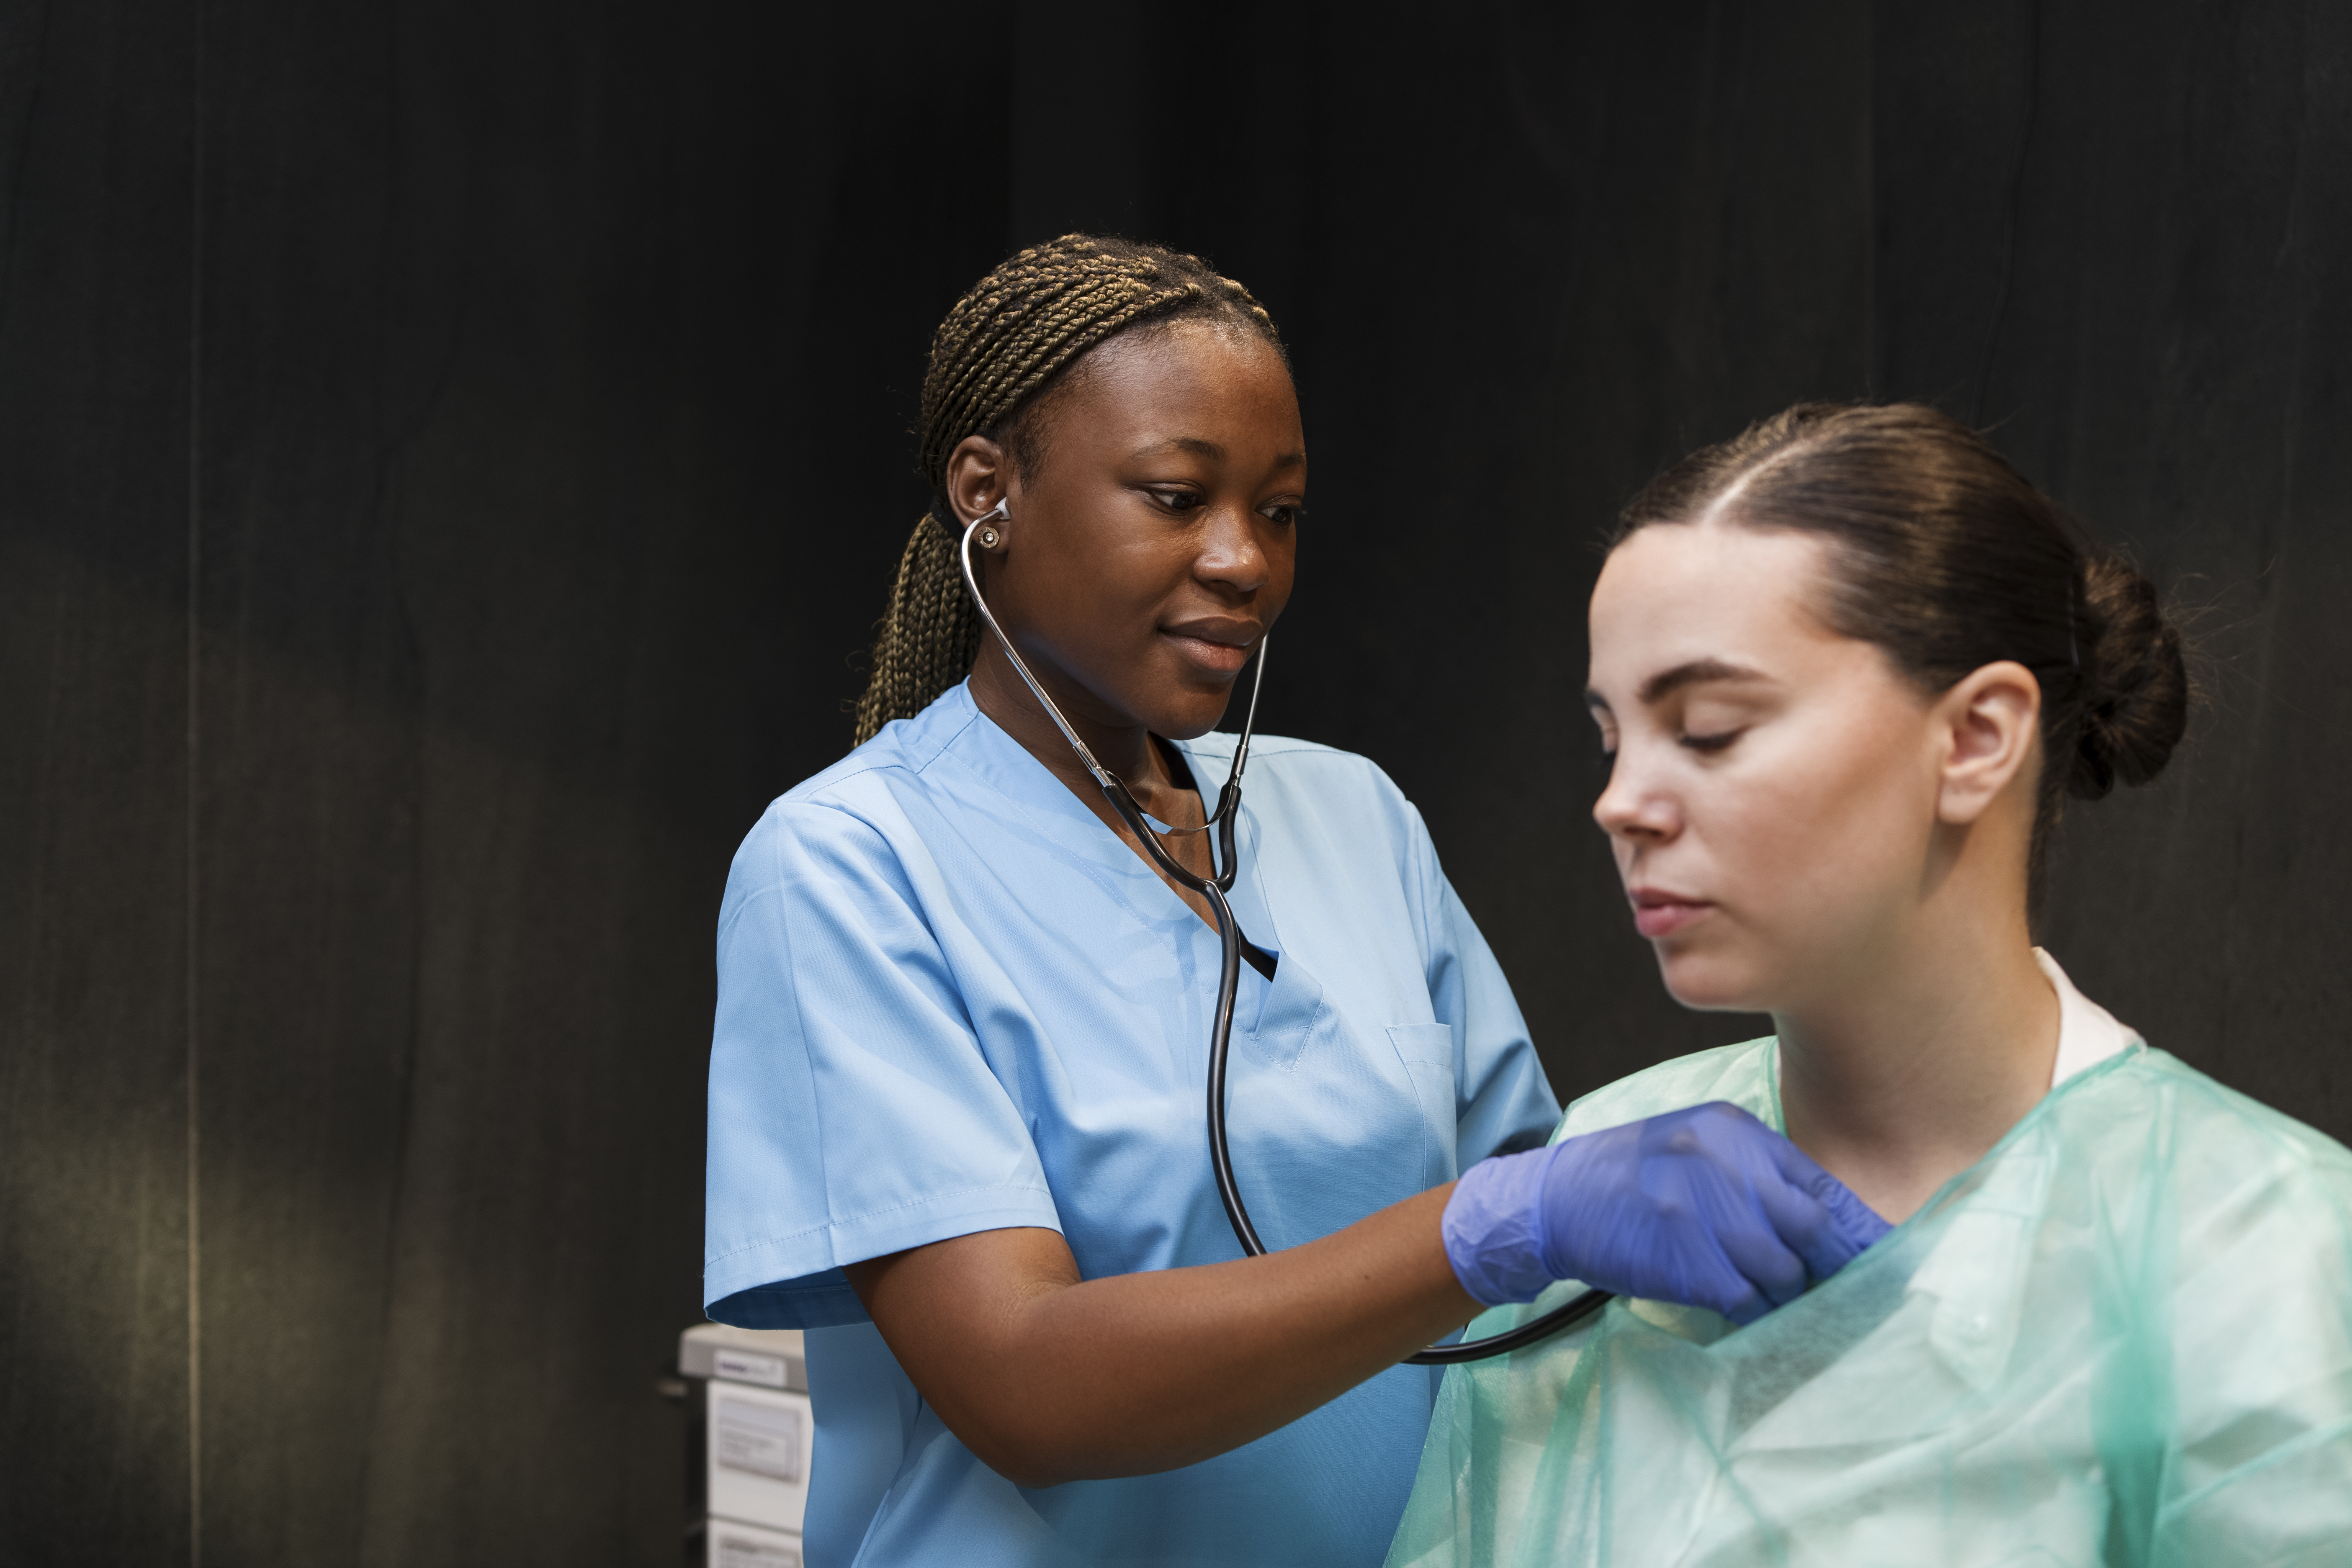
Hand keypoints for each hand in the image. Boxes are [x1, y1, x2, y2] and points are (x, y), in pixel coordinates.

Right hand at [1442, 1102, 1889, 1324]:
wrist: (1558, 1199)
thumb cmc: (1633, 1175)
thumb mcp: (1697, 1145)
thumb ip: (1757, 1172)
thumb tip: (1825, 1221)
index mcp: (1736, 1133)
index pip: (1823, 1185)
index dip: (1860, 1229)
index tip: (1885, 1256)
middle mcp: (1728, 1167)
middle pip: (1815, 1227)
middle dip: (1834, 1263)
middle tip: (1840, 1286)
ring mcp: (1709, 1215)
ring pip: (1785, 1272)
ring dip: (1785, 1292)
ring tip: (1764, 1291)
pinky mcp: (1691, 1263)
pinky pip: (1748, 1300)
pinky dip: (1751, 1309)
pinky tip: (1736, 1303)